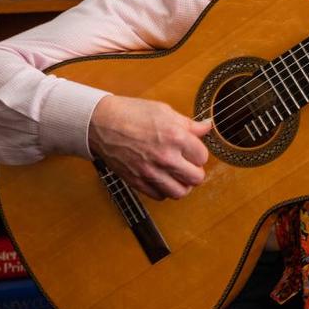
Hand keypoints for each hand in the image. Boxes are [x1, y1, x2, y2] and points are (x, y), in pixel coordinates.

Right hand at [88, 95, 211, 200]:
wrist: (101, 123)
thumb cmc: (132, 114)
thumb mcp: (164, 111)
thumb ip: (189, 124)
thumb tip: (207, 126)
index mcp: (176, 137)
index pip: (203, 156)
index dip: (199, 153)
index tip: (192, 150)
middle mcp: (166, 157)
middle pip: (196, 178)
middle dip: (195, 171)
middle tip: (189, 164)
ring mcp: (151, 172)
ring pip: (180, 192)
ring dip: (183, 184)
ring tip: (178, 175)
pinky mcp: (137, 182)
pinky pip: (160, 196)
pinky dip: (164, 190)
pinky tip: (162, 178)